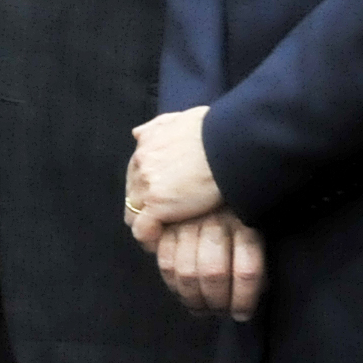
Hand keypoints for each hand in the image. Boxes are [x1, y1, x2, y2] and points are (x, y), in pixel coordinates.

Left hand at [127, 108, 224, 233]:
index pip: (136, 174)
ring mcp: (147, 185)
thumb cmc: (216, 130)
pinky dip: (149, 238)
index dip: (147, 189)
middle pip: (132, 193)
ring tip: (161, 235)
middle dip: (143, 207)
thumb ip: (159, 127)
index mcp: (146, 145)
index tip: (160, 199)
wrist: (229, 143)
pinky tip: (161, 243)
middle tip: (162, 220)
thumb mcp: (181, 119)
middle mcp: (141, 164)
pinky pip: (142, 229)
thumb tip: (138, 134)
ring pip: (133, 212)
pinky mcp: (157, 205)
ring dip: (145, 224)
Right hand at [154, 211, 266, 319]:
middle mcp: (218, 221)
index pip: (247, 271)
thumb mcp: (255, 226)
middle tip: (217, 312)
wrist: (208, 173)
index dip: (243, 299)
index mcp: (246, 224)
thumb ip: (250, 257)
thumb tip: (247, 296)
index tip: (242, 314)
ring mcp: (188, 221)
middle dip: (215, 301)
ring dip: (192, 298)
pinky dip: (171, 283)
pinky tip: (180, 291)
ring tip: (199, 308)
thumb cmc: (236, 208)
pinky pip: (165, 260)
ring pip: (187, 270)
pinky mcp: (167, 223)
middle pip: (214, 273)